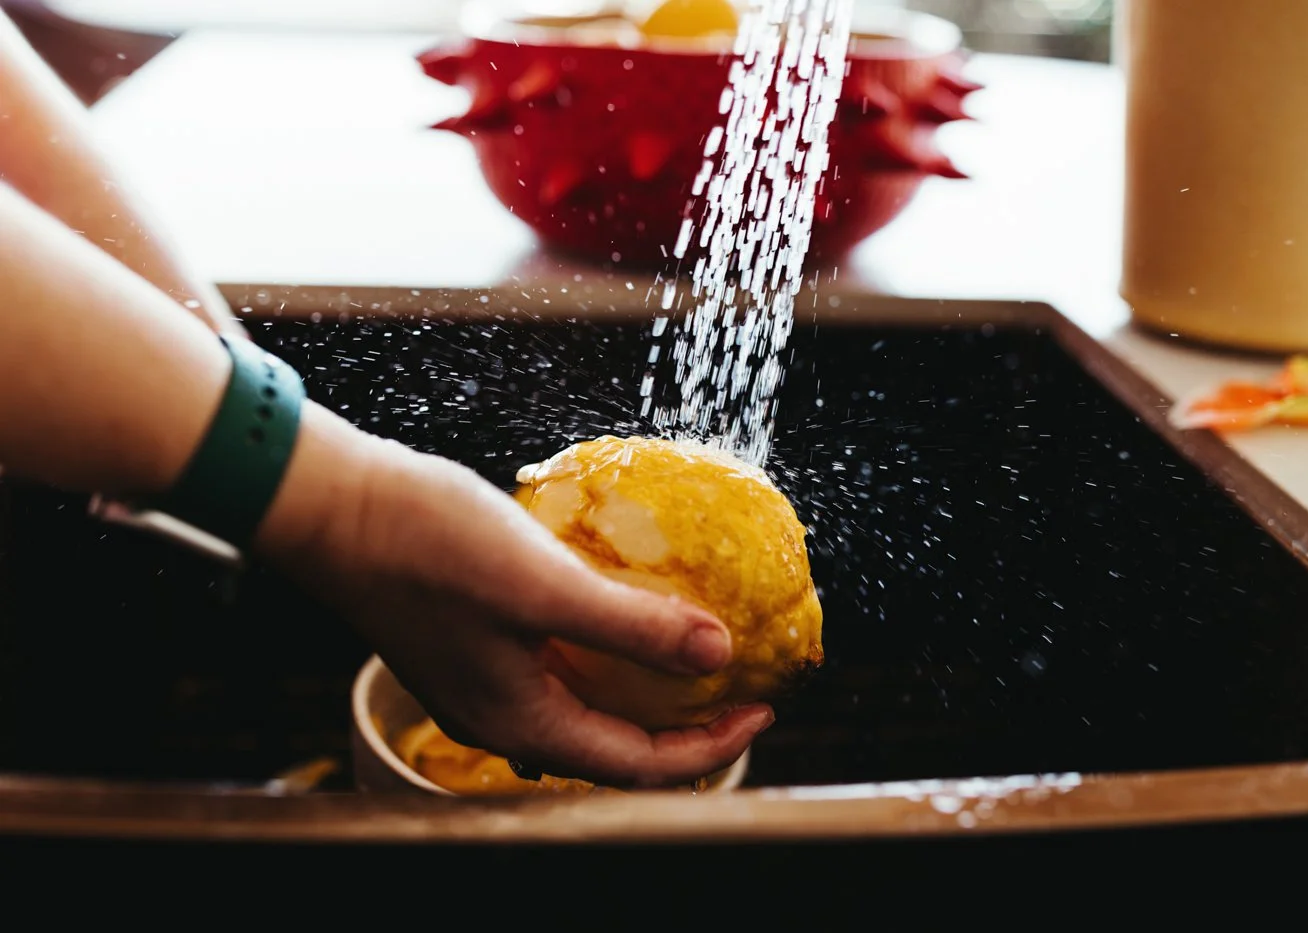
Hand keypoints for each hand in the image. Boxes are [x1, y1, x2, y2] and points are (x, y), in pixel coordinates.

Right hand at [268, 413, 773, 788]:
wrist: (333, 507)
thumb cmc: (428, 544)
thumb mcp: (542, 586)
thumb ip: (632, 627)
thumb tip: (720, 654)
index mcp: (520, 722)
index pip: (638, 765)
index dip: (710, 746)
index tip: (763, 706)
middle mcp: (502, 717)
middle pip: (615, 747)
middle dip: (684, 725)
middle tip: (737, 688)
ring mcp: (484, 681)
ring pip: (587, 707)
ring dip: (646, 689)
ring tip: (694, 652)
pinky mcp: (474, 641)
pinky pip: (560, 667)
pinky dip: (606, 653)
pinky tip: (625, 611)